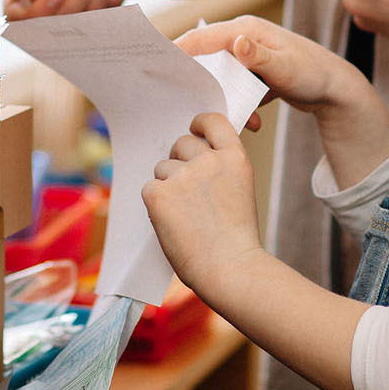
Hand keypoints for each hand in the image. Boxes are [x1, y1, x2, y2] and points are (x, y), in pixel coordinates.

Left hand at [142, 113, 264, 296]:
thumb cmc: (236, 239)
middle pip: (181, 143)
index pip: (212, 121)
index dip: (199, 124)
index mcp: (234, 158)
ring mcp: (183, 175)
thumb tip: (191, 160)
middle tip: (184, 188)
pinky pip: (149, 189)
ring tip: (185, 216)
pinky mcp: (159, 194)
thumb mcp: (239, 190)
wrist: (230, 268)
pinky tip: (172, 224)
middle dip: (179, 160)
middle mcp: (209, 160)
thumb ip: (220, 170)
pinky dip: (155, 205)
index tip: (194, 131)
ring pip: (162, 168)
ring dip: (167, 186)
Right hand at [174, 16, 363, 126]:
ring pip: (220, 76)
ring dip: (222, 98)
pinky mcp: (254, 73)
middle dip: (197, 80)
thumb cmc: (314, 74)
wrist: (337, 90)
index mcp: (246, 30)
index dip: (178, 50)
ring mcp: (248, 56)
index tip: (156, 66)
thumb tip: (235, 42)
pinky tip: (253, 122)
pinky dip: (239, 106)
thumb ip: (258, 57)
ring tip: (229, 118)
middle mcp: (243, 39)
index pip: (202, 37)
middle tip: (182, 101)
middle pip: (206, 57)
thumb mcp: (286, 68)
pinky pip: (235, 88)